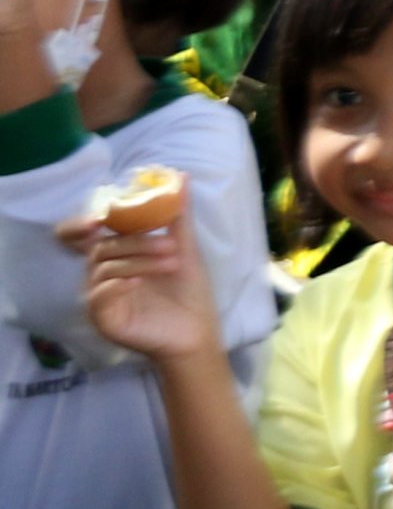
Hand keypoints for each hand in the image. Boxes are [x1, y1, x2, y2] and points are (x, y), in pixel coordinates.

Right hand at [70, 203, 220, 365]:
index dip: (79, 224)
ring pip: (104, 268)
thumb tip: (182, 176)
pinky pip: (97, 296)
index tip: (99, 217)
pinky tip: (137, 282)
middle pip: (102, 247)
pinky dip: (116, 285)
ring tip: (173, 262)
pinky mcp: (102, 318)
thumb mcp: (184, 249)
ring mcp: (99, 297)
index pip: (80, 235)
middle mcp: (101, 275)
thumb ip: (177, 215)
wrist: (196, 333)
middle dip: (137, 242)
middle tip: (171, 246)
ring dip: (139, 261)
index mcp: (115, 256)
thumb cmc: (187, 292)